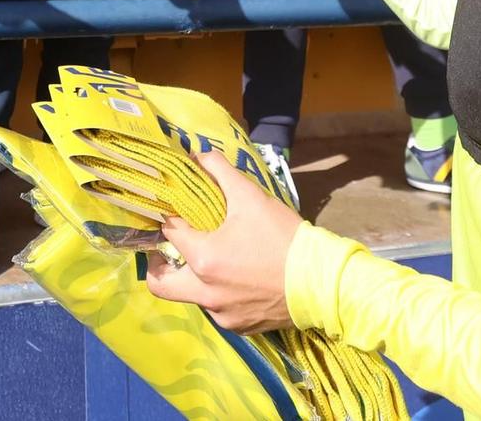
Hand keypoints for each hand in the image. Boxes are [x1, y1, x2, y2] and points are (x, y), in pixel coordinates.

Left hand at [143, 149, 299, 333]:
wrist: (321, 281)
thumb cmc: (283, 236)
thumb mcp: (251, 197)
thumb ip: (220, 171)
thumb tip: (197, 154)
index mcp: (203, 258)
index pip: (169, 233)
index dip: (169, 218)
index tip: (173, 212)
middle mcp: (205, 292)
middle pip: (159, 283)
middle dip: (158, 264)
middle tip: (169, 248)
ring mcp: (221, 314)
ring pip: (189, 296)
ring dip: (191, 278)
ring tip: (210, 259)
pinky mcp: (238, 327)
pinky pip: (216, 310)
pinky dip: (218, 294)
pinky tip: (237, 278)